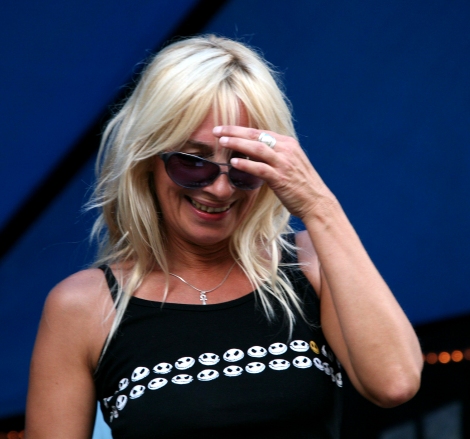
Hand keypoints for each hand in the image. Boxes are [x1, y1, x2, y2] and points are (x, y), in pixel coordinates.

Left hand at [213, 126, 335, 219]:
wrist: (317, 202)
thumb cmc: (301, 185)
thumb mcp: (288, 164)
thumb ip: (273, 156)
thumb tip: (251, 154)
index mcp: (288, 143)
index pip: (260, 132)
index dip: (240, 128)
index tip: (224, 128)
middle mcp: (287, 149)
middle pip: (256, 135)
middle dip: (234, 131)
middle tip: (216, 130)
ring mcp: (284, 163)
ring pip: (257, 148)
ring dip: (237, 143)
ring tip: (222, 142)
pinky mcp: (281, 178)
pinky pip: (261, 168)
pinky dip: (246, 164)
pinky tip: (233, 162)